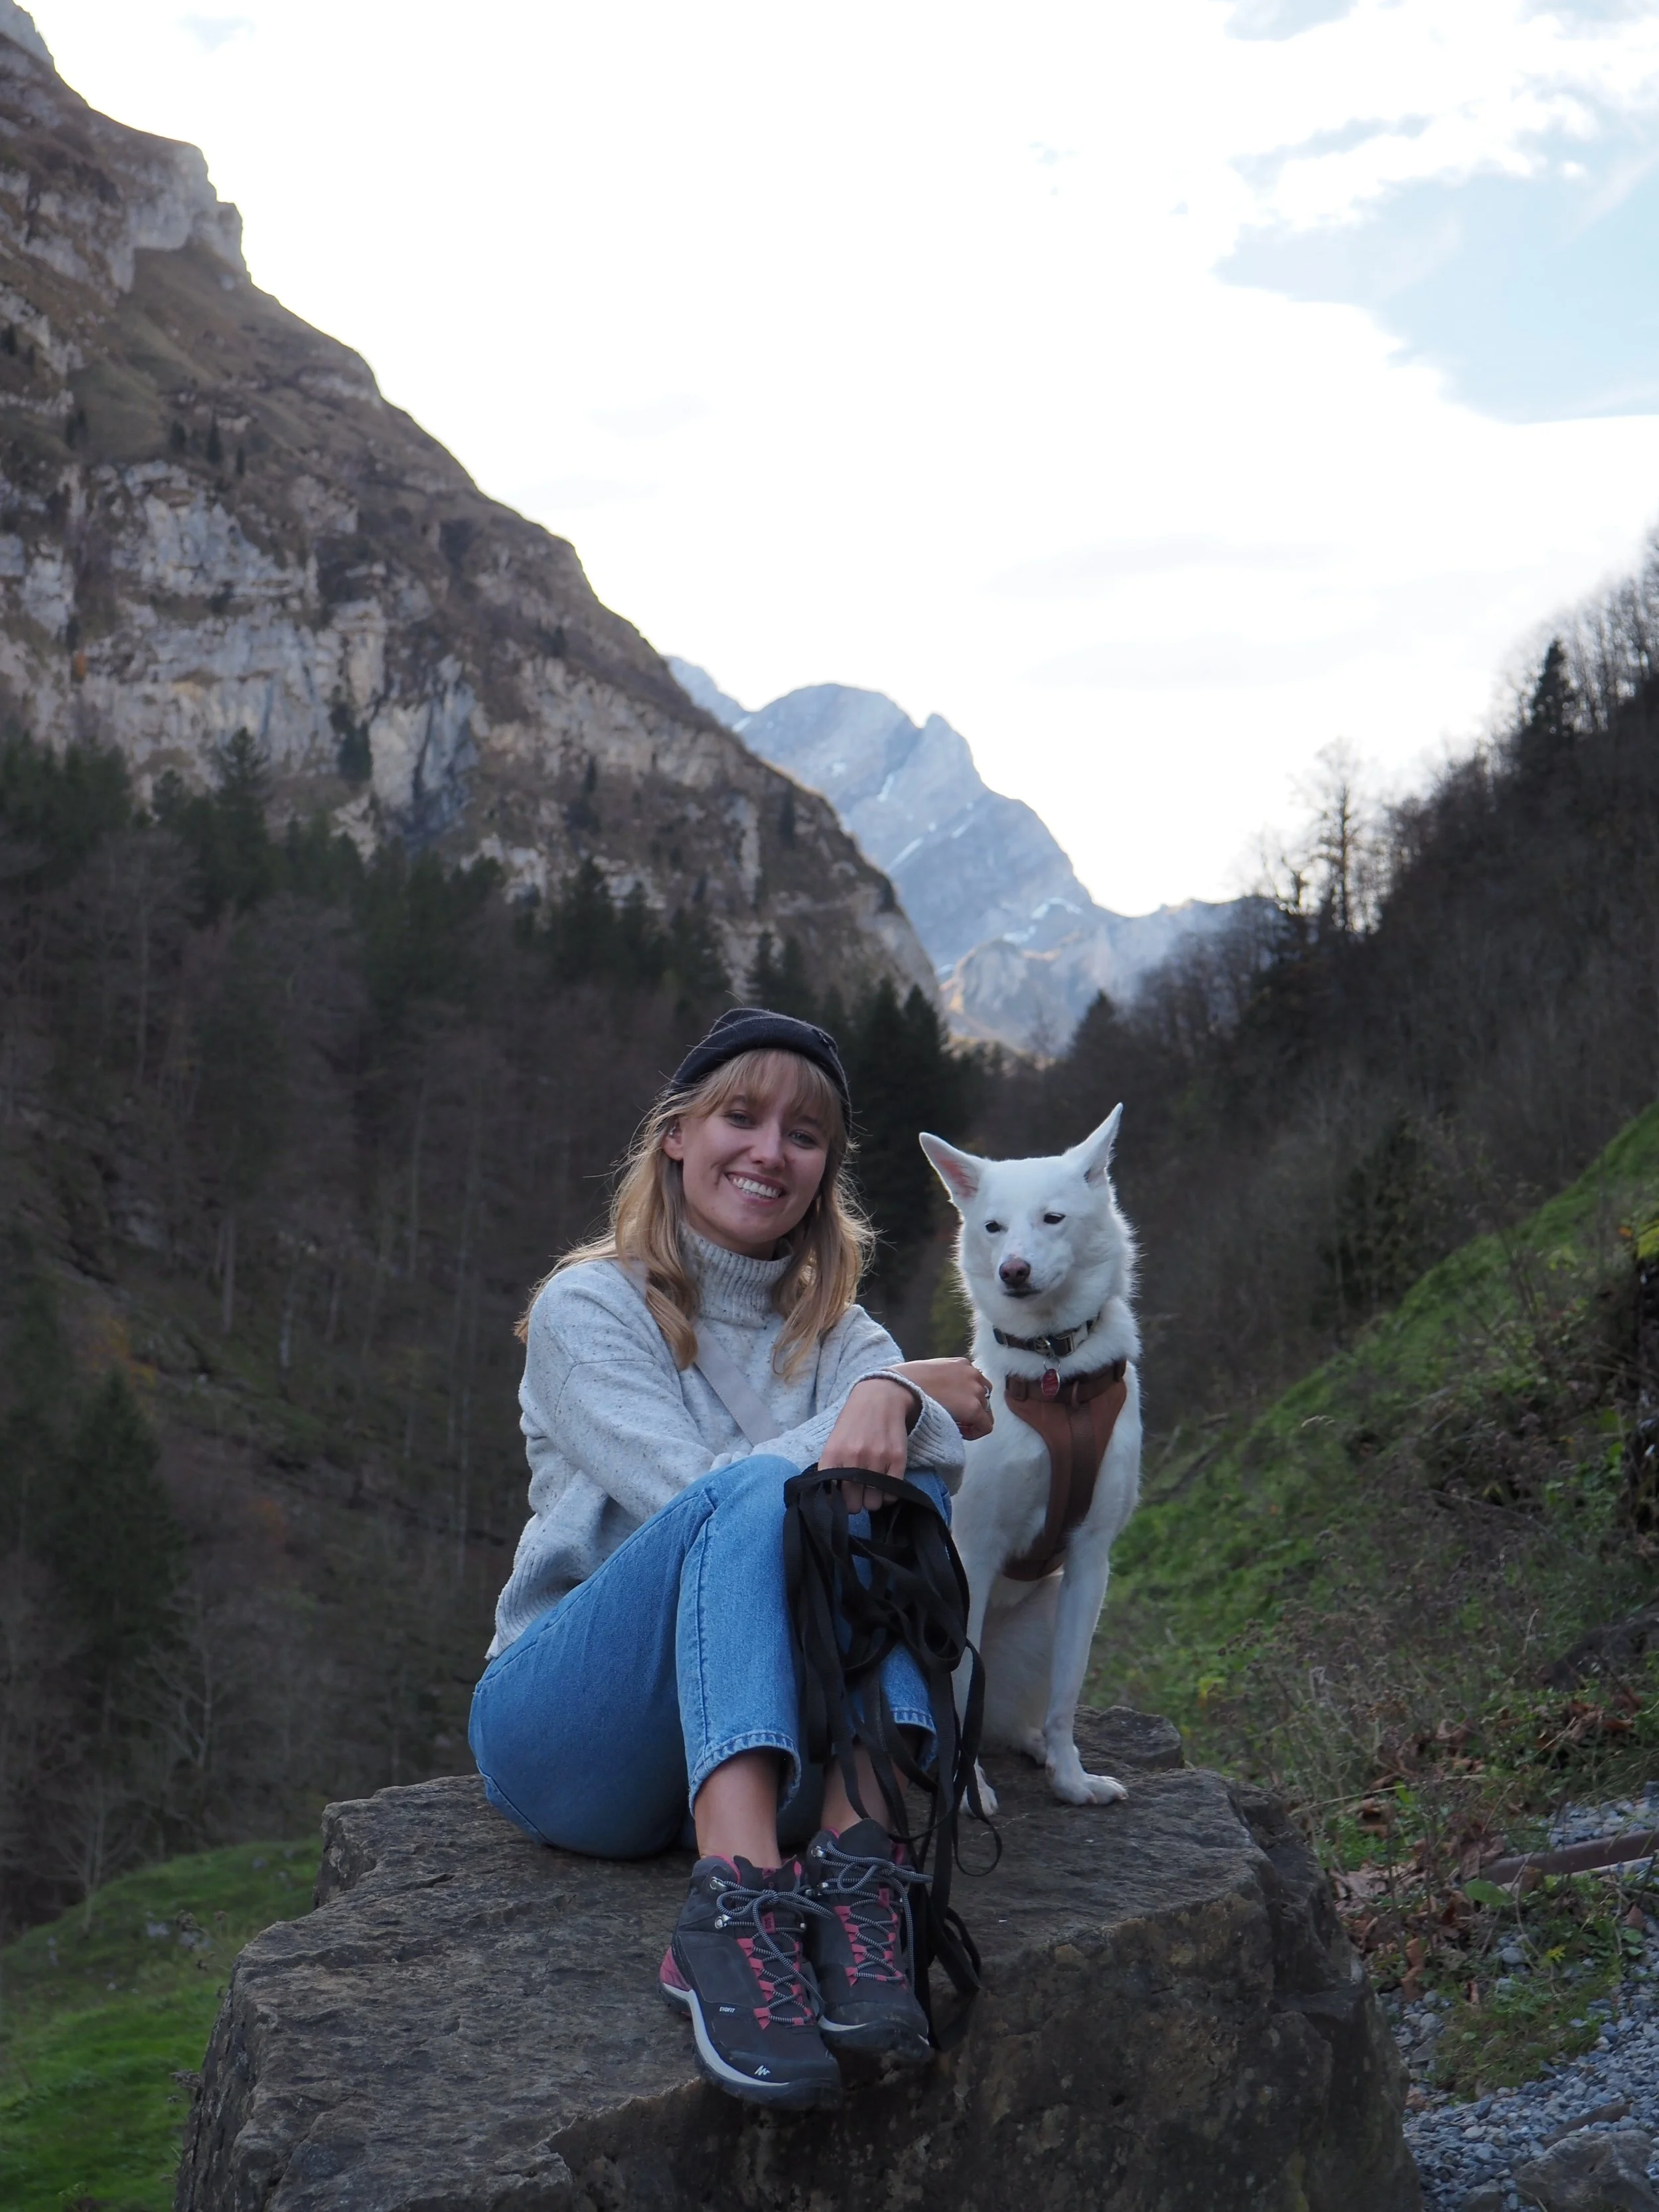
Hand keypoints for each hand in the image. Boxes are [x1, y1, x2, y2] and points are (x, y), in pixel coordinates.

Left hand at [821, 1377, 911, 1513]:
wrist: (879, 1398)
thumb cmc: (853, 1422)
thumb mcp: (833, 1441)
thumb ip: (831, 1468)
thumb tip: (831, 1498)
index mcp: (833, 1455)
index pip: (832, 1496)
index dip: (837, 1502)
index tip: (842, 1497)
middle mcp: (854, 1458)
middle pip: (854, 1504)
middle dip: (856, 1503)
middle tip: (859, 1494)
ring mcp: (877, 1459)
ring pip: (873, 1503)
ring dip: (873, 1500)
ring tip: (873, 1489)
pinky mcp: (897, 1459)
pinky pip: (892, 1493)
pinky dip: (888, 1495)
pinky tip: (884, 1484)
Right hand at [890, 1356, 994, 1440]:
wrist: (899, 1389)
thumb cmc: (905, 1383)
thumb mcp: (929, 1373)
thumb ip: (943, 1379)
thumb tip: (943, 1393)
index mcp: (961, 1364)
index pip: (975, 1384)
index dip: (965, 1399)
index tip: (951, 1409)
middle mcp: (973, 1373)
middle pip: (984, 1397)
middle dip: (972, 1410)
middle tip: (954, 1419)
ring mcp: (975, 1390)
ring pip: (986, 1412)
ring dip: (972, 1420)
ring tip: (954, 1425)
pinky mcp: (973, 1408)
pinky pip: (985, 1426)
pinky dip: (974, 1432)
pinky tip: (958, 1433)